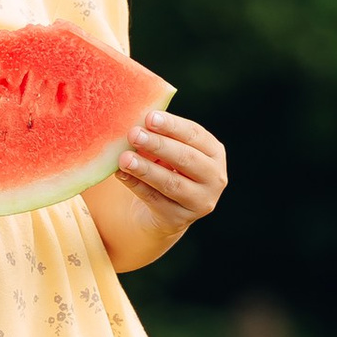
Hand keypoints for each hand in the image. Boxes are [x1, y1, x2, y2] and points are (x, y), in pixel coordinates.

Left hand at [114, 110, 225, 236]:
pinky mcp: (180, 219)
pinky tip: (121, 174)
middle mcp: (215, 178)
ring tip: (124, 158)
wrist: (164, 209)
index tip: (149, 117)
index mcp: (214, 153)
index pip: (195, 135)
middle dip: (158, 145)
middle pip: (186, 159)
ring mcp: (200, 201)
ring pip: (171, 183)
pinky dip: (136, 186)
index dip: (172, 126)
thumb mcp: (169, 150)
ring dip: (146, 169)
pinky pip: (155, 200)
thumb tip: (136, 118)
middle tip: (134, 134)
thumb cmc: (167, 167)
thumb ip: (160, 135)